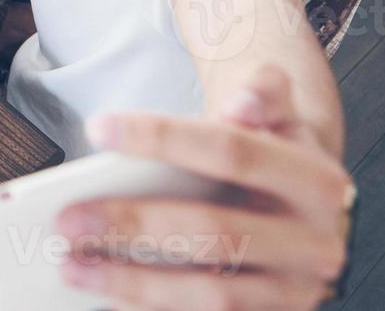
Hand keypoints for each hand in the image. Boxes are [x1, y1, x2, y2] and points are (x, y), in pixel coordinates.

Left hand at [58, 65, 351, 309]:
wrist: (313, 206)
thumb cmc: (274, 150)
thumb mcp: (278, 112)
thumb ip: (263, 94)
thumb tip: (240, 104)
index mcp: (316, 180)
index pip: (230, 151)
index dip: (162, 137)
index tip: (96, 128)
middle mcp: (315, 242)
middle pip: (215, 232)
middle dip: (135, 225)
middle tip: (68, 219)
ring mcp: (295, 291)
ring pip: (211, 292)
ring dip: (133, 282)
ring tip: (72, 264)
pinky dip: (153, 310)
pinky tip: (103, 297)